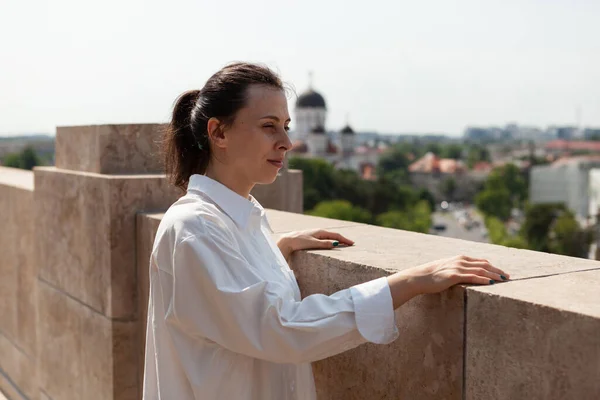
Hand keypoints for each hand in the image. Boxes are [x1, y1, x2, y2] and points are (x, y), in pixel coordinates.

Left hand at [276, 229, 353, 260]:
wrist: (287, 241)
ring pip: (329, 237)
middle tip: (350, 244)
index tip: (352, 243)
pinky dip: (330, 241)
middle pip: (333, 235)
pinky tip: (331, 244)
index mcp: (320, 232)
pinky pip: (324, 239)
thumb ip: (324, 244)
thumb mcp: (313, 243)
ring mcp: (315, 234)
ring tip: (343, 244)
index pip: (336, 235)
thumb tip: (335, 244)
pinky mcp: (312, 238)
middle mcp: (319, 232)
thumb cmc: (299, 242)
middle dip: (342, 239)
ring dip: (337, 240)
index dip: (344, 240)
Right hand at [387, 255, 509, 308]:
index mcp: (460, 258)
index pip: (481, 262)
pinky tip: (491, 283)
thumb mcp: (447, 269)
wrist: (419, 277)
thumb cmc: (432, 275)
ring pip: (481, 270)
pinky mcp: (454, 275)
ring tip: (504, 280)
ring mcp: (457, 267)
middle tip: (508, 277)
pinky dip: (483, 279)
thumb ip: (458, 269)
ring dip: (494, 275)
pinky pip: (472, 277)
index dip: (493, 267)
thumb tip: (466, 275)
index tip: (502, 273)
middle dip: (498, 271)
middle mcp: (460, 260)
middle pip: (484, 265)